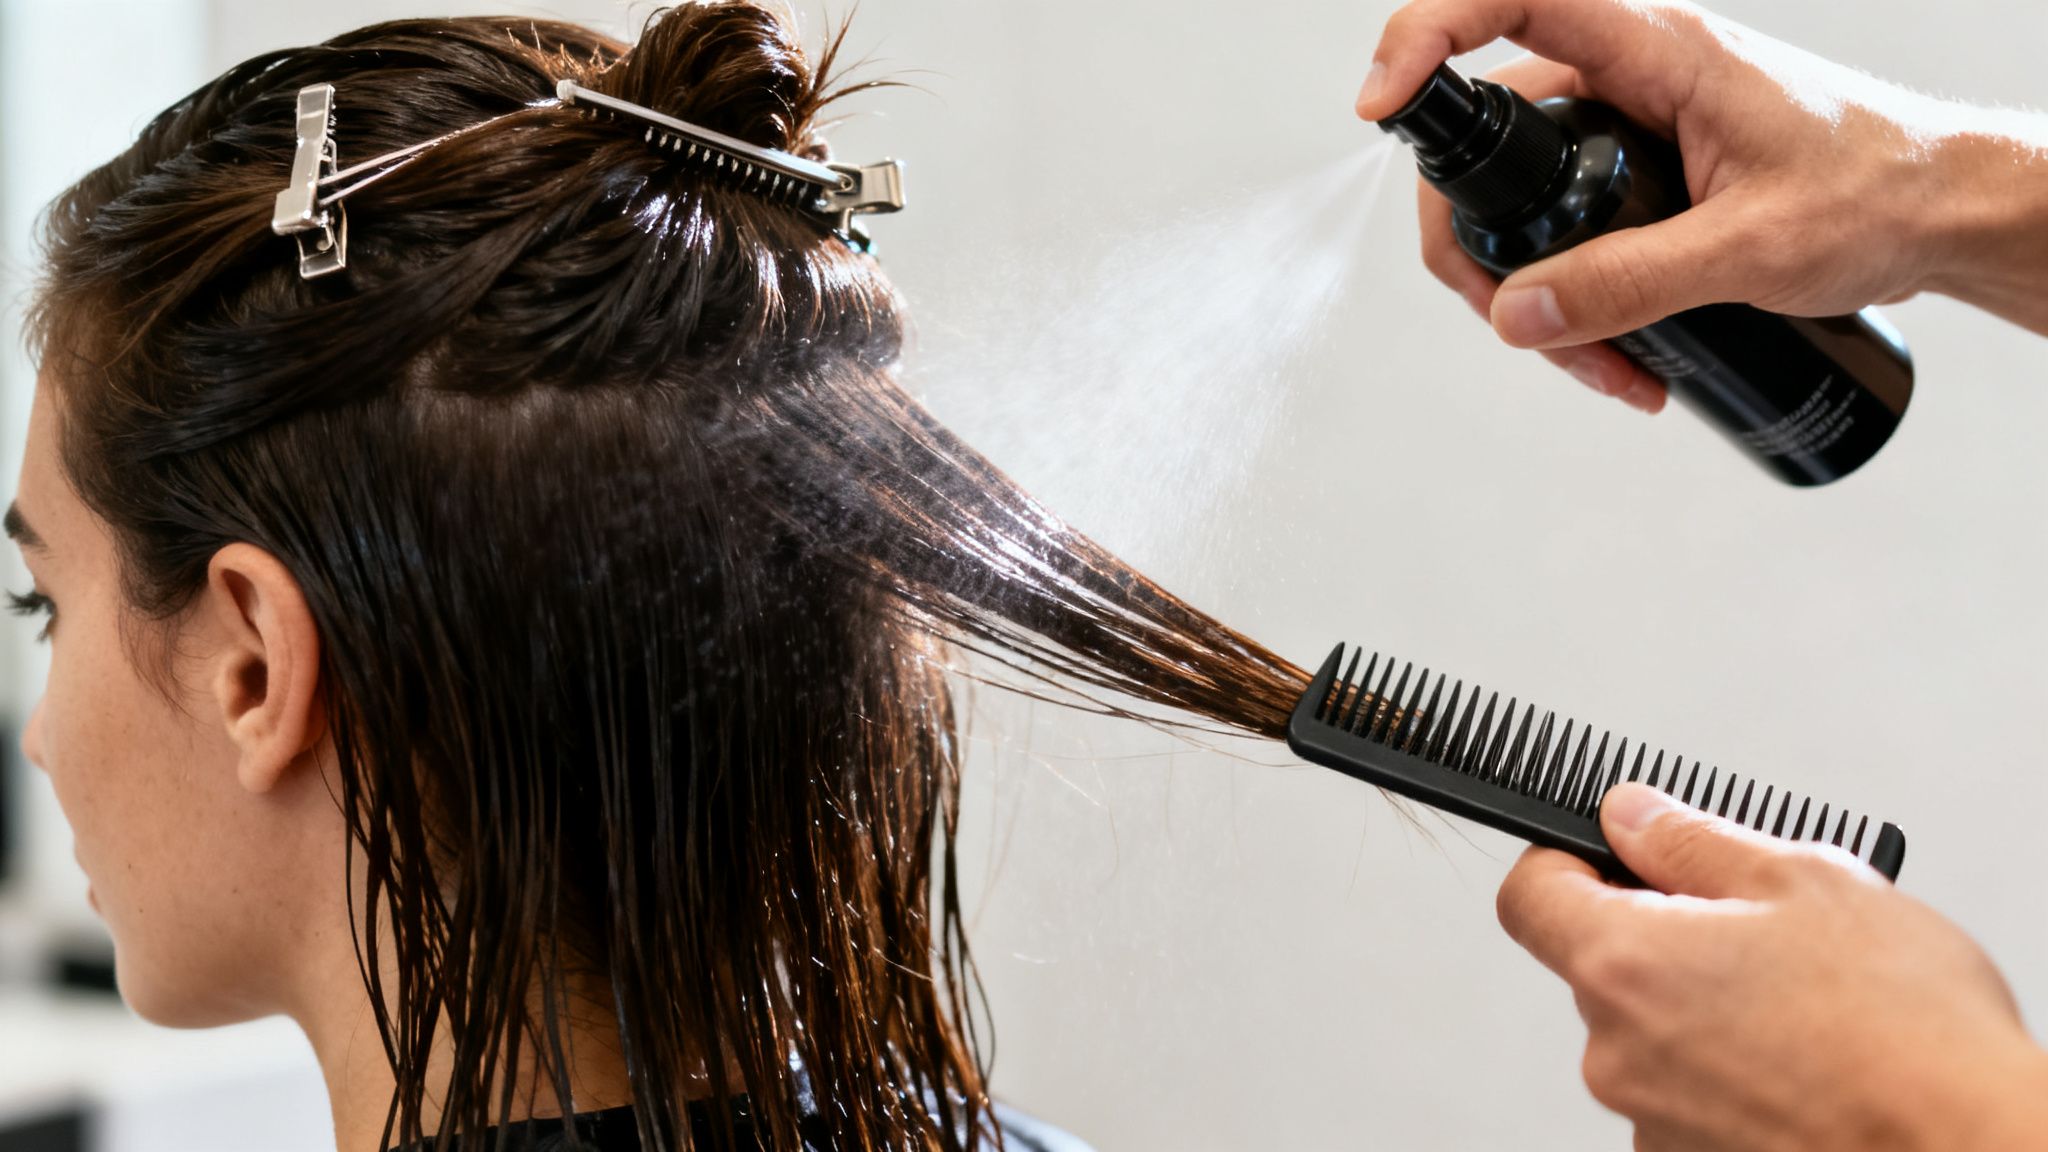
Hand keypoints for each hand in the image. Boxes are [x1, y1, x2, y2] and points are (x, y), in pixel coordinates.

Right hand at [1356, 0, 2047, 411]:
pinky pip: (1565, 228)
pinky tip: (1619, 357)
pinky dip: (1570, 298)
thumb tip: (1516, 315)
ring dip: (1535, 295)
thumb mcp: (1753, 250)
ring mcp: (1630, 124)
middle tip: (1515, 323)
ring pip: (1524, 202)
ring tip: (1605, 369)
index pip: (1509, 0)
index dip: (1425, 37)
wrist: (1946, 213)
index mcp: (1655, 49)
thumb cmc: (1881, 195)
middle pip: (1491, 138)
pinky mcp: (1640, 172)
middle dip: (1480, 246)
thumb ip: (1630, 282)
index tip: (1380, 107)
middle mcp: (1630, 74)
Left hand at [1497, 783, 2047, 1150]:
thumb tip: (1631, 814)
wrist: (1970, 1150)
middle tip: (1756, 932)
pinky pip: (1686, 1097)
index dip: (1564, 863)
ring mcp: (1650, 1119)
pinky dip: (1729, 1075)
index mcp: (1624, 962)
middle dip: (1663, 938)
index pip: (1529, 896)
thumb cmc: (1905, 1032)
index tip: (1613, 856)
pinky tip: (1803, 1064)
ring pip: (1650, 1036)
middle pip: (1601, 967)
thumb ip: (1692, 841)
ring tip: (1802, 1008)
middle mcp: (1616, 1052)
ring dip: (1702, 1012)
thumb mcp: (1805, 881)